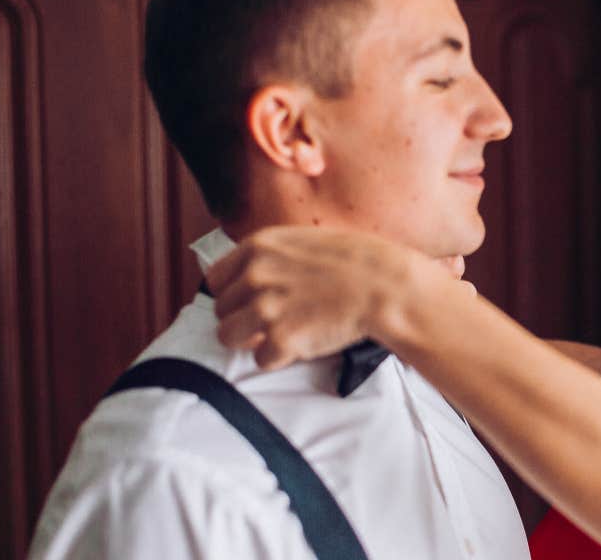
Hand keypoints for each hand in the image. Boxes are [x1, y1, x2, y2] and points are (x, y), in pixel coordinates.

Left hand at [205, 226, 429, 368]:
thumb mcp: (303, 241)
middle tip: (274, 320)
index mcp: (258, 246)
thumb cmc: (356, 262)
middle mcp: (255, 275)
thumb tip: (248, 277)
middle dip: (243, 318)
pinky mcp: (281, 339)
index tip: (249, 301)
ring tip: (282, 334)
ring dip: (252, 340)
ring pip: (228, 336)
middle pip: (221, 310)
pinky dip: (280, 357)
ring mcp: (265, 308)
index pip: (216, 279)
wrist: (385, 286)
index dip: (233, 293)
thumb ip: (270, 256)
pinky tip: (303, 343)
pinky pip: (261, 359)